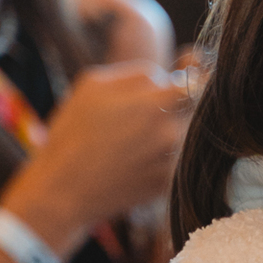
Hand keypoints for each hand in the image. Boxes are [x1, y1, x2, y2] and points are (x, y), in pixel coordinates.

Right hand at [0, 63, 190, 257]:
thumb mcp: (94, 84)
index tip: (184, 83)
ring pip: (193, 137)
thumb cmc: (73, 131)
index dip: (195, 81)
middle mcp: (171, 132)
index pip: (200, 83)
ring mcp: (173, 161)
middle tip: (157, 114)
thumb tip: (169, 77)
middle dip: (185, 108)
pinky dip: (169, 157)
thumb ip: (138, 74)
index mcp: (155, 102)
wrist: (62, 189)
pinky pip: (181, 161)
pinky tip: (140, 159)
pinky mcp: (170, 184)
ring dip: (179, 133)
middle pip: (199, 111)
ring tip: (143, 138)